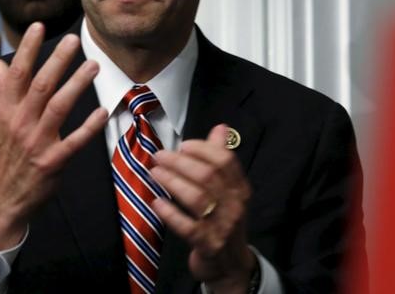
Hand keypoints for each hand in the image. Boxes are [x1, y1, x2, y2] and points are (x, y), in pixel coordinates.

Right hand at [0, 22, 107, 249]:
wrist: (2, 198)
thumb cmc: (6, 154)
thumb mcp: (0, 121)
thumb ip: (3, 90)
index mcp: (7, 110)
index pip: (17, 74)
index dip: (27, 49)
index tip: (38, 26)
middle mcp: (20, 123)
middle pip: (39, 85)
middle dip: (56, 61)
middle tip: (74, 40)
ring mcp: (36, 143)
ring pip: (57, 107)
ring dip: (76, 85)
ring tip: (93, 65)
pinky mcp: (52, 162)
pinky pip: (74, 141)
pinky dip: (89, 126)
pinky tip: (104, 111)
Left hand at [150, 124, 255, 292]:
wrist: (231, 265)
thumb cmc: (224, 220)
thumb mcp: (228, 191)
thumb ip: (220, 159)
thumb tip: (220, 128)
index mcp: (240, 188)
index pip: (225, 160)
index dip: (202, 148)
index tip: (182, 145)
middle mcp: (234, 205)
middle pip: (207, 176)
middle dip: (179, 162)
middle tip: (158, 155)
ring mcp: (222, 226)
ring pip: (196, 198)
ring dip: (172, 181)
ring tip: (154, 173)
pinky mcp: (208, 244)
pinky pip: (187, 226)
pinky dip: (170, 213)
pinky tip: (157, 202)